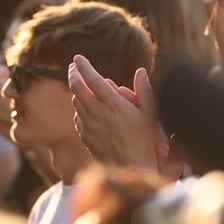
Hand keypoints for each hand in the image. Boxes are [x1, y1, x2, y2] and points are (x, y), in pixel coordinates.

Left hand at [69, 55, 168, 173]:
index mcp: (112, 103)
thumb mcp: (150, 112)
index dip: (83, 66)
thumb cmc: (144, 139)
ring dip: (77, 92)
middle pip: (77, 88)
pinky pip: (78, 118)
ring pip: (76, 102)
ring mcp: (88, 125)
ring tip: (81, 86)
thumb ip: (144, 90)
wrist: (131, 165)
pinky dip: (80, 110)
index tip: (78, 58)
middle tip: (74, 67)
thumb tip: (140, 71)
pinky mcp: (85, 136)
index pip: (92, 78)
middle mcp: (96, 112)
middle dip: (74, 74)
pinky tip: (85, 109)